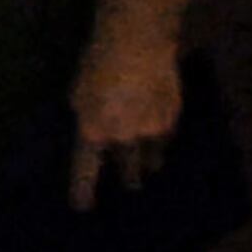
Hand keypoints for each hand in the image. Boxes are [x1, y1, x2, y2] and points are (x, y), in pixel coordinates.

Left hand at [66, 34, 183, 211]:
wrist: (138, 42)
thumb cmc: (98, 62)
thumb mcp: (79, 92)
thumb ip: (85, 115)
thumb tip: (91, 127)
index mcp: (93, 132)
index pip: (86, 173)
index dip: (83, 193)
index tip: (83, 208)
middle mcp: (123, 140)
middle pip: (128, 173)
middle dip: (127, 179)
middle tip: (129, 184)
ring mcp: (152, 132)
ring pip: (152, 160)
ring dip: (149, 164)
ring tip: (149, 169)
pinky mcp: (172, 119)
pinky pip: (166, 141)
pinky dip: (162, 143)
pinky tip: (162, 143)